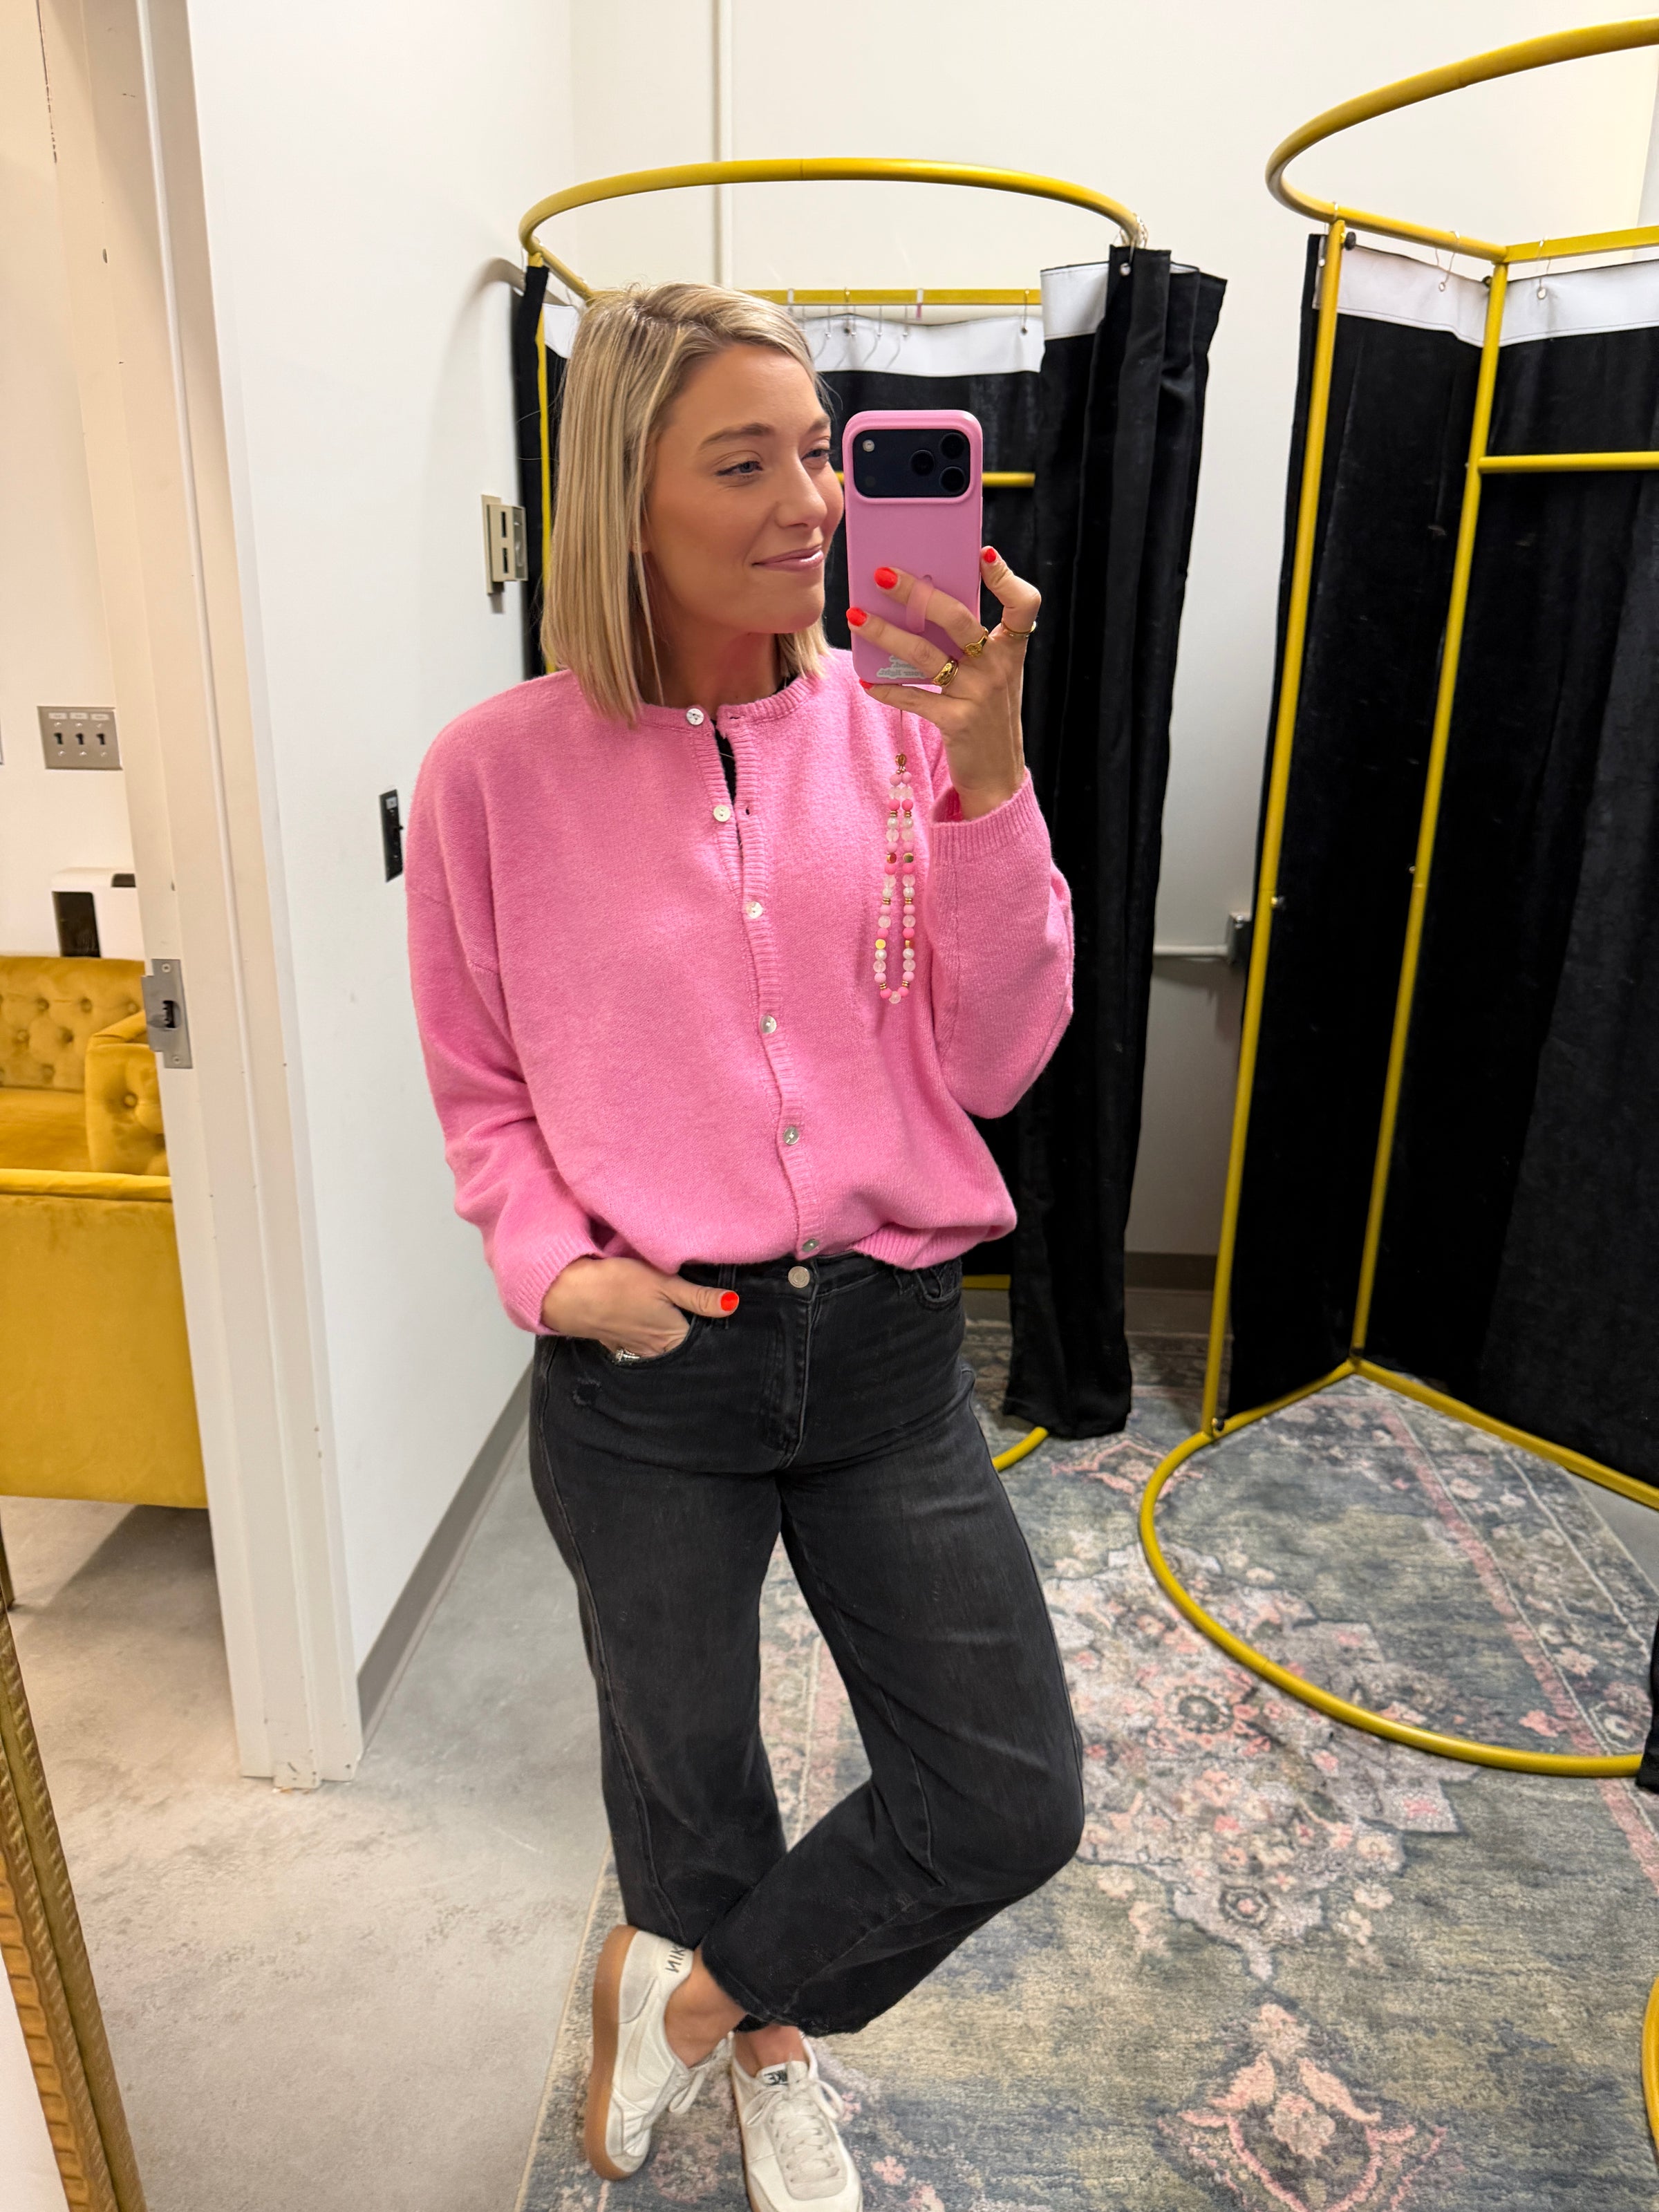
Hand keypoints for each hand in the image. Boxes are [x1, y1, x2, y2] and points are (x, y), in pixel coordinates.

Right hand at [540, 1256, 736, 1355]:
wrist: (569, 1294)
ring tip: (675, 1318)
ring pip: (662, 1347)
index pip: (703, 1343)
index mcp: (673, 1338)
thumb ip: (699, 1298)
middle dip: (693, 1336)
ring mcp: (634, 1348)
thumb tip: (733, 1305)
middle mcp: (655, 1350)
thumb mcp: (665, 1283)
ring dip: (669, 1336)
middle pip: (683, 1347)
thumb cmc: (618, 1285)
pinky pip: (640, 1343)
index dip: (712, 1330)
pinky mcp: (616, 1341)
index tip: (720, 1319)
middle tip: (703, 1318)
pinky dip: (647, 1335)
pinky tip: (646, 1321)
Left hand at [848, 549, 1037, 819]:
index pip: (1023, 605)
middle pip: (958, 619)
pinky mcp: (957, 722)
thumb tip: (921, 601)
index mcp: (1011, 649)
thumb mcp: (992, 674)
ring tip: (856, 617)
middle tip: (884, 574)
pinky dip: (888, 690)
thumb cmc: (988, 713)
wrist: (997, 775)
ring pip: (926, 654)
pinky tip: (866, 680)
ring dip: (886, 633)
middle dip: (918, 593)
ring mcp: (979, 694)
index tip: (982, 554)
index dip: (1006, 578)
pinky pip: (915, 699)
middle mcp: (999, 667)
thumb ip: (970, 642)